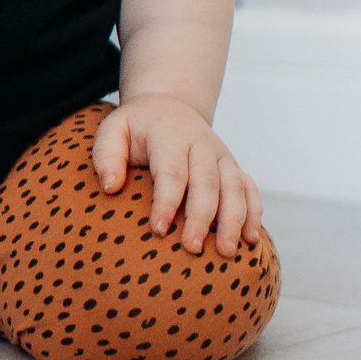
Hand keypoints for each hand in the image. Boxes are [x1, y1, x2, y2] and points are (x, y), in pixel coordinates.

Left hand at [92, 95, 263, 257]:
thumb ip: (106, 156)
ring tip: (226, 253)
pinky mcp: (233, 166)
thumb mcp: (112, 130)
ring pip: (234, 187)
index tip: (158, 230)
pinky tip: (250, 240)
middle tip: (192, 249)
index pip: (171, 171)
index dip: (166, 202)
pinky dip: (254, 213)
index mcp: (170, 135)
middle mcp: (201, 143)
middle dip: (201, 218)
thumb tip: (110, 187)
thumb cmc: (136, 127)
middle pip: (206, 183)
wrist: (168, 107)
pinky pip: (250, 188)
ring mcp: (221, 155)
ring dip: (233, 220)